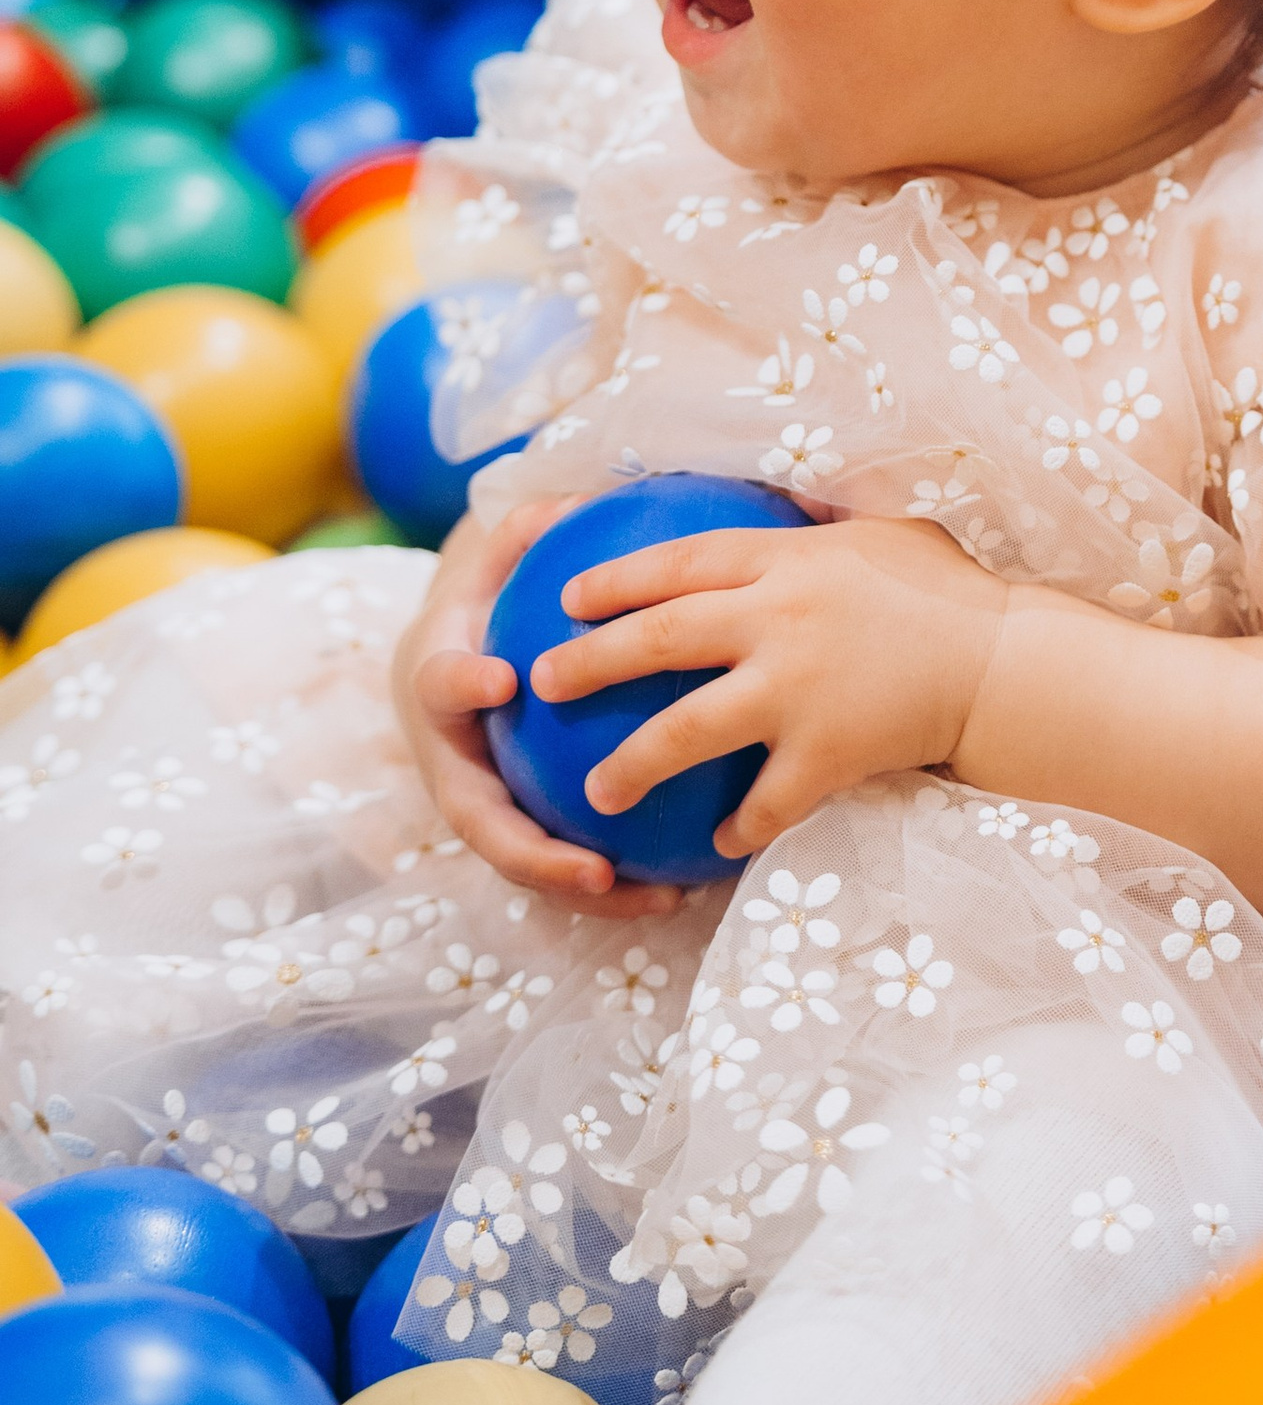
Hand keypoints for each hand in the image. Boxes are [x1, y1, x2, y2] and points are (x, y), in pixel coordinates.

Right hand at [392, 497, 689, 917]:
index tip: (500, 679)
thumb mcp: (495, 561)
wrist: (450, 660)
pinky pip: (561, 865)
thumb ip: (523, 534)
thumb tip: (563, 506)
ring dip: (583, 891)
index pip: (437, 682)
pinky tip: (684, 887)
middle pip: (474, 820)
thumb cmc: (487, 604)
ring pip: (521, 862)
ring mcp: (479, 802)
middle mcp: (450, 757)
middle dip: (530, 852)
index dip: (459, 683)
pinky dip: (612, 887)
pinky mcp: (515, 828)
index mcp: (436, 682)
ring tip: (659, 898)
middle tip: (592, 868)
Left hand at [532, 515, 1006, 858]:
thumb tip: (789, 503)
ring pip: (684, 731)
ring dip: (631, 763)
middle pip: (657, 639)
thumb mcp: (882, 532)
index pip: (678, 561)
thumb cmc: (951, 594)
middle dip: (589, 662)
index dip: (615, 578)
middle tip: (543, 681)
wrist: (1006, 664)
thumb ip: (820, 529)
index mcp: (786, 559)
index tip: (568, 597)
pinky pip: (763, 801)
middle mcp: (777, 619)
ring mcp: (795, 690)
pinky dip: (738, 824)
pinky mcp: (825, 753)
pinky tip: (717, 841)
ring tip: (595, 791)